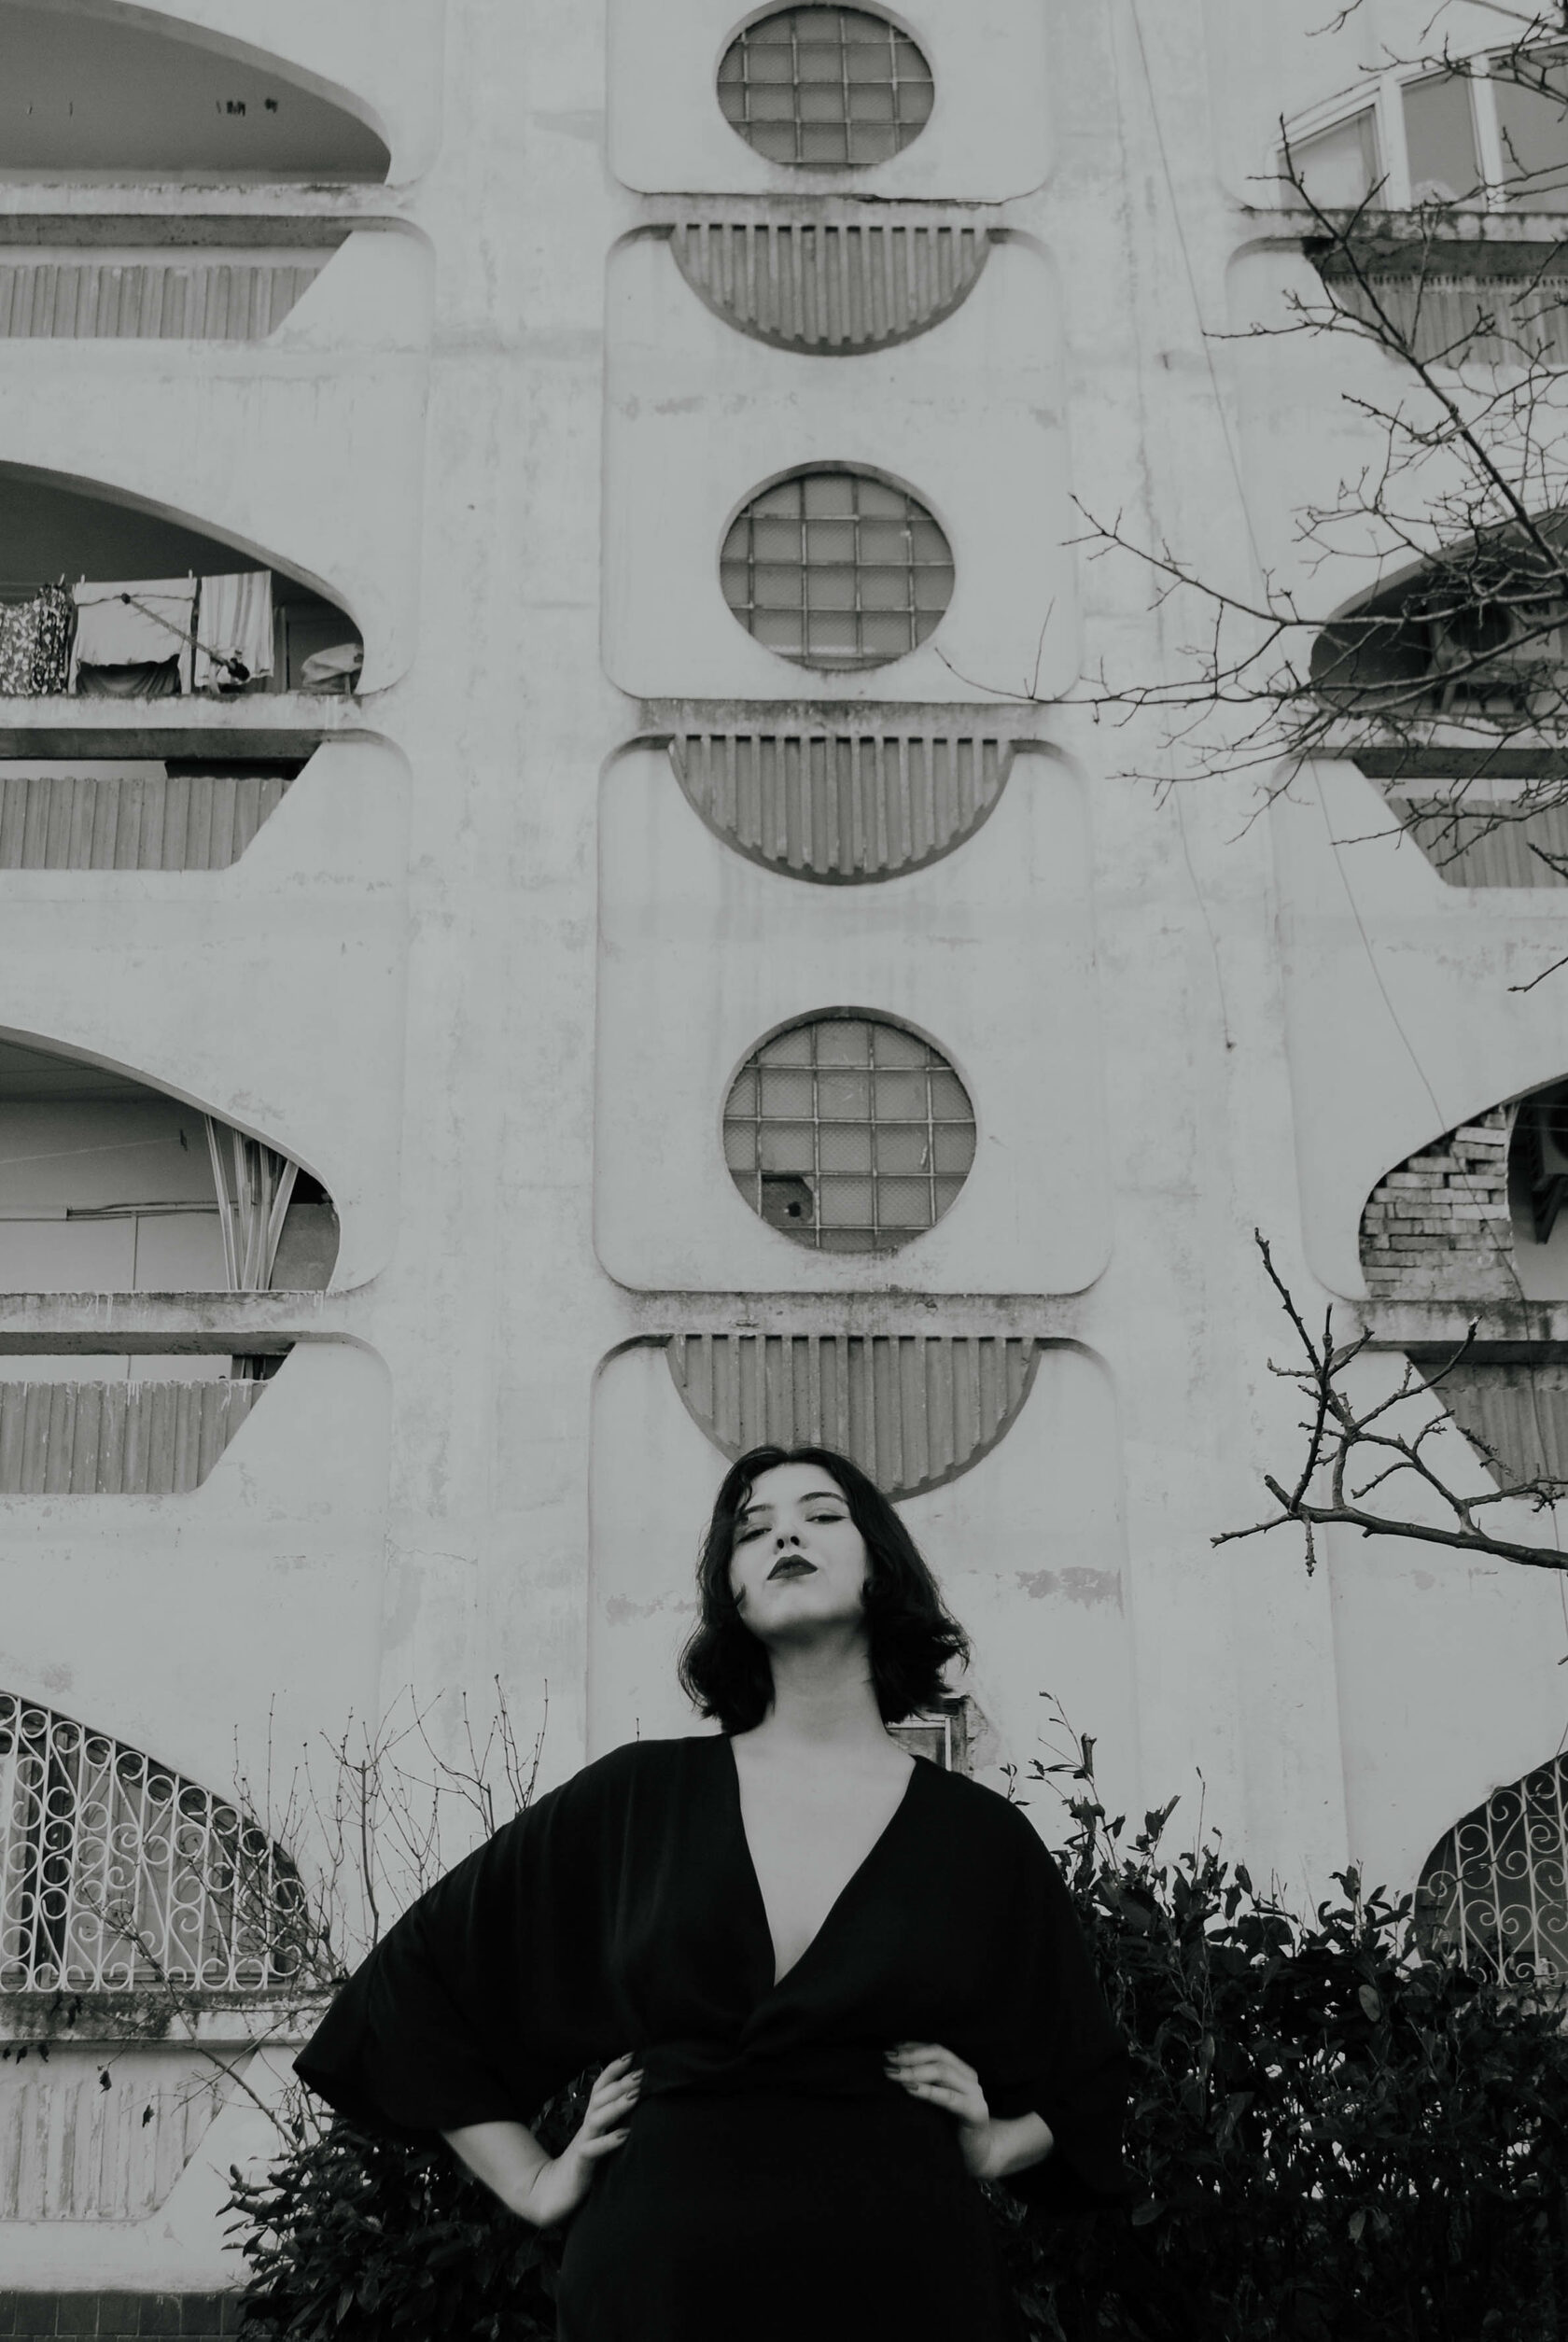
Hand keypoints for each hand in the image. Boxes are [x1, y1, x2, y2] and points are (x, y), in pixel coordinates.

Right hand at [515, 2054, 641, 2227]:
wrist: (551, 2196)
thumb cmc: (582, 2167)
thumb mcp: (598, 2141)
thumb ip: (611, 2125)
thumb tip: (636, 2107)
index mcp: (591, 2120)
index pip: (600, 2088)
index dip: (613, 2070)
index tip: (631, 2054)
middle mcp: (587, 2128)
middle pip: (601, 2098)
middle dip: (620, 2083)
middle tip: (642, 2072)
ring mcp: (583, 2145)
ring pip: (598, 2119)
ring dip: (617, 2105)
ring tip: (636, 2095)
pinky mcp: (581, 2166)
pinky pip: (593, 2151)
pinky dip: (609, 2142)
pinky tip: (625, 2135)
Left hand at [883, 2040, 993, 2177]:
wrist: (979, 2157)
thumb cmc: (952, 2129)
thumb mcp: (936, 2102)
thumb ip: (924, 2084)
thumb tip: (893, 2068)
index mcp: (961, 2071)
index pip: (935, 2050)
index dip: (913, 2046)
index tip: (890, 2049)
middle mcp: (969, 2078)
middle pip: (939, 2055)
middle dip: (911, 2055)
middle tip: (888, 2059)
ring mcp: (975, 2094)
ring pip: (943, 2072)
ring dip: (914, 2071)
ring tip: (894, 2073)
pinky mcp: (975, 2113)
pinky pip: (949, 2098)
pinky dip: (929, 2091)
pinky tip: (910, 2089)